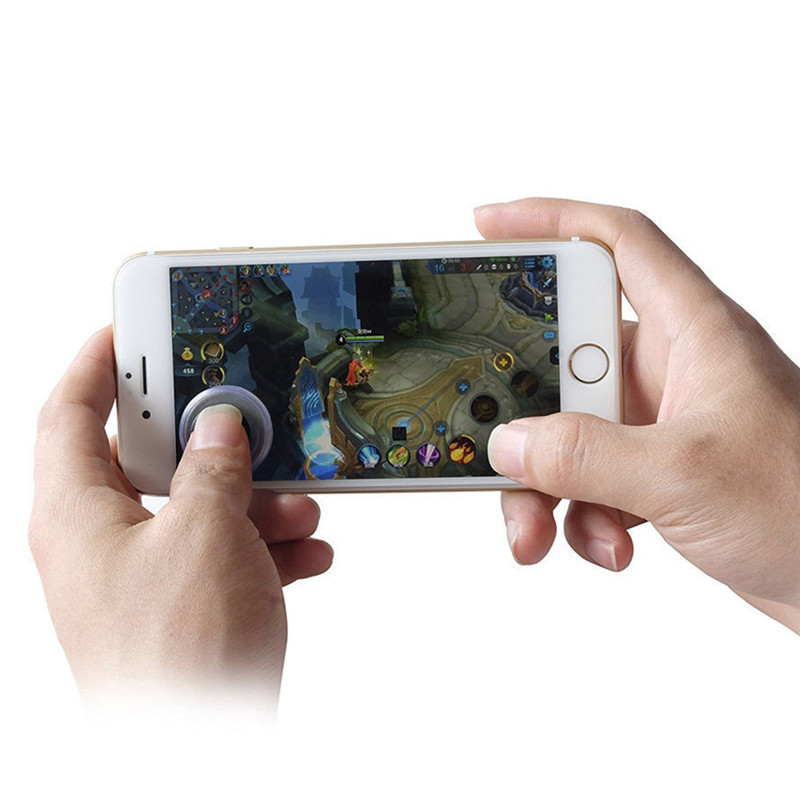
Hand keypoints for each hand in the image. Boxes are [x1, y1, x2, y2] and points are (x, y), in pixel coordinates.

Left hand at [28, 327, 332, 709]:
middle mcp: (101, 543)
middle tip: (247, 419)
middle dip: (212, 444)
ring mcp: (143, 578)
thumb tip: (221, 427)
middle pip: (150, 462)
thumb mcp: (206, 534)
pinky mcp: (182, 608)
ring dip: (254, 502)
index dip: (94, 363)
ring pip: (197, 510)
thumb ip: (214, 468)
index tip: (126, 330)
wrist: (203, 749)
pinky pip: (222, 556)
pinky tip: (306, 553)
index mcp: (77, 514)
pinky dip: (265, 550)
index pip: (69, 414)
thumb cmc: (178, 656)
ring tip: (299, 508)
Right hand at [477, 198, 799, 633]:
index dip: (551, 220)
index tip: (487, 226)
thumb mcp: (684, 475)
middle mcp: (670, 370)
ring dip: (545, 486)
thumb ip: (585, 456)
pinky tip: (606, 546)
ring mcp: (659, 425)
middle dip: (523, 415)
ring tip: (540, 532)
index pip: (617, 243)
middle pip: (564, 360)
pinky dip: (581, 516)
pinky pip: (589, 480)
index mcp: (692, 333)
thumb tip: (510, 445)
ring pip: (568, 433)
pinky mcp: (656, 475)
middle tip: (490, 444)